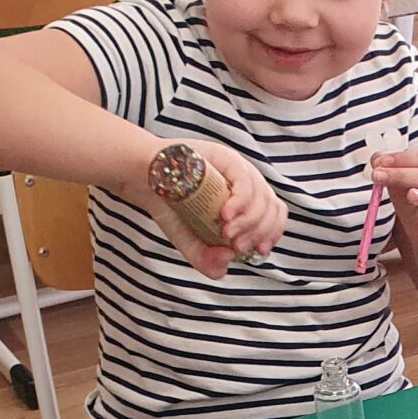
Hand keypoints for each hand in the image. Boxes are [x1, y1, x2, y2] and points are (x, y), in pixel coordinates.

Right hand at [138, 139, 286, 279]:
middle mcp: (246, 183)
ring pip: (262, 196)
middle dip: (258, 233)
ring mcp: (238, 168)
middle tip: (236, 246)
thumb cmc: (170, 208)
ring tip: (226, 233)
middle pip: (272, 208)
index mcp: (246, 201)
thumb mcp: (190, 243)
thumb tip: (228, 260)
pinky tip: (224, 215)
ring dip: (248, 221)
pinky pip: (245, 181)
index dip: (272, 234)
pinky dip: (240, 202)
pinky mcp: (226, 157)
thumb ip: (207, 261)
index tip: (258, 250)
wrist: (143, 182)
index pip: (274, 215)